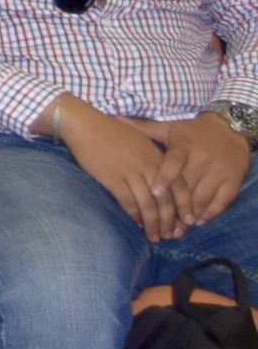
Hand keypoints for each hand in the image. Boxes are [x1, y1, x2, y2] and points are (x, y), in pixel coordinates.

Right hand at [59, 99, 182, 240]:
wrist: (85, 124)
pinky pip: (128, 202)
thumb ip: (153, 159)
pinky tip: (136, 223)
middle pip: (166, 200)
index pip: (180, 186)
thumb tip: (161, 181)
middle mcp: (149, 166)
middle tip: (171, 236)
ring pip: (149, 205)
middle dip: (170, 221)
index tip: (188, 222)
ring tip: (154, 236)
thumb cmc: (111, 131)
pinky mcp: (113, 178)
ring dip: (153, 224)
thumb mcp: (140, 140)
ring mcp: (131, 173)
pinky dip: (134, 215)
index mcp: (158, 158)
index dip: (185, 206)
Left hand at [144, 113, 250, 234]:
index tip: (154, 193)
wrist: (229, 129)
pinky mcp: (233, 179)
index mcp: (184, 146)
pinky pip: (222, 200)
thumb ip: (144, 128)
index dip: (164, 177)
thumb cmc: (192, 132)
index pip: (174, 162)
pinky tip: (196, 222)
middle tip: (158, 225)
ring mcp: (219, 170)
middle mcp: (203, 158)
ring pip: (202, 197)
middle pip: (186, 187)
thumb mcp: (169, 129)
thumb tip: (115, 118)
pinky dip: (210, 213)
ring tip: (173, 231)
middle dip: (171, 208)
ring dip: (187, 215)